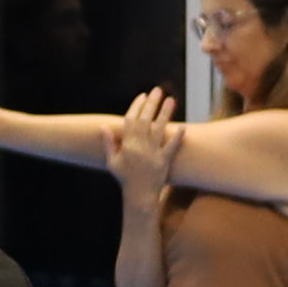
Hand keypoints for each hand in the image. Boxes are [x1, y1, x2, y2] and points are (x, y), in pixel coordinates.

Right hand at [108, 89, 181, 205]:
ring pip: (159, 129)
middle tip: (158, 90)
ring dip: (165, 113)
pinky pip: (171, 147)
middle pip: (145, 120)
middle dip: (151, 103)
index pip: (130, 120)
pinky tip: (183, 127)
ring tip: (171, 100)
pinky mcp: (164, 161)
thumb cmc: (124, 178)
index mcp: (126, 145)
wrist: (139, 196)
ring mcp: (152, 154)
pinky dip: (177, 137)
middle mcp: (139, 147)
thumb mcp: (112, 161)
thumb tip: (104, 127)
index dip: (136, 106)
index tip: (142, 95)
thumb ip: (109, 143)